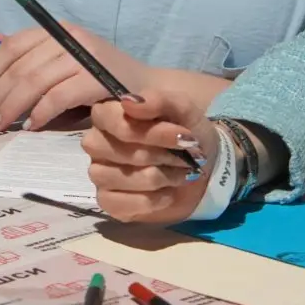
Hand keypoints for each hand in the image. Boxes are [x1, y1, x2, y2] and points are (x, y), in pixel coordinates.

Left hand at [0, 26, 149, 132]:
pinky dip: (40, 113)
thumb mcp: (65, 64)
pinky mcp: (96, 78)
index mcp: (58, 30)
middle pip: (21, 66)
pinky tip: (31, 126)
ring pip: (34, 81)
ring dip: (11, 106)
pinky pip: (58, 96)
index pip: (14, 45)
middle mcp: (69, 36)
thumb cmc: (103, 81)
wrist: (148, 91)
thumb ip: (36, 62)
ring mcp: (84, 55)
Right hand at [82, 90, 214, 223]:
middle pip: (120, 150)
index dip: (151, 131)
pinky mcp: (109, 202)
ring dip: (161, 177)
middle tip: (185, 156)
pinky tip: (168, 193)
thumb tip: (128, 101)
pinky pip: (122, 204)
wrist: (207, 168)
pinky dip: (153, 200)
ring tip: (180, 173)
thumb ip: (158, 100)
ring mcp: (100, 174)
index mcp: (107, 114)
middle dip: (161, 154)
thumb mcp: (182, 109)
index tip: (184, 136)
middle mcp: (97, 143)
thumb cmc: (187, 132)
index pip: (113, 120)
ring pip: (123, 178)